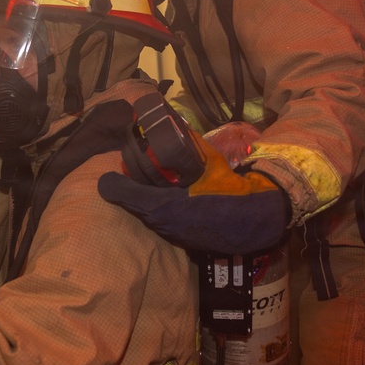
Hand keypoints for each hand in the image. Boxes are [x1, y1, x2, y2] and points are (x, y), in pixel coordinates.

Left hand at [99, 133, 289, 252]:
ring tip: (143, 185)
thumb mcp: (211, 162)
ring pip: (149, 217)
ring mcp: (174, 235)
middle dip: (129, 192)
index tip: (106, 176)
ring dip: (144, 202)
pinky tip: (167, 200)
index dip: (115, 185)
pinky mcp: (184, 241)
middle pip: (136, 207)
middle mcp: (165, 224)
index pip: (129, 195)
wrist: (258, 220)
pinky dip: (160, 211)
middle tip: (124, 175)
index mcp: (167, 206)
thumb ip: (190, 143)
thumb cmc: (232, 189)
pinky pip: (164, 224)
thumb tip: (175, 123)